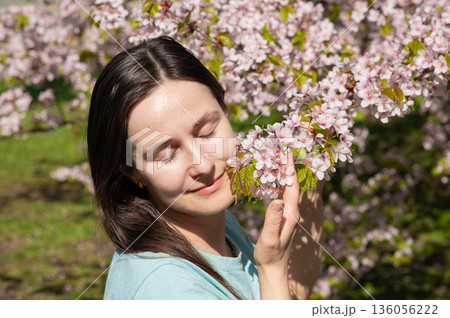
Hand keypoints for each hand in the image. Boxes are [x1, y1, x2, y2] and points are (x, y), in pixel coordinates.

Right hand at [254, 151, 299, 270]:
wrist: (274, 268)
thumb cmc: (270, 255)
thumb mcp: (269, 239)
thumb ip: (272, 221)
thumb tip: (276, 200)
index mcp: (290, 213)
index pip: (292, 186)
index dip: (290, 168)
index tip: (288, 152)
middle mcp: (292, 211)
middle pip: (292, 184)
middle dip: (289, 166)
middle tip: (283, 148)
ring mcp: (288, 213)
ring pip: (288, 188)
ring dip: (285, 173)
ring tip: (279, 157)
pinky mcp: (283, 215)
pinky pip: (283, 194)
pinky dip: (279, 182)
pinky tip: (274, 177)